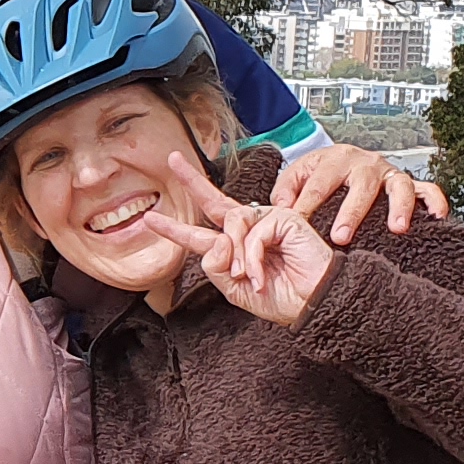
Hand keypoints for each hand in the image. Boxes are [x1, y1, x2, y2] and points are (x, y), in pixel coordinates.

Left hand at [152, 158, 337, 325]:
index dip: (175, 228)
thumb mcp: (236, 290)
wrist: (314, 303)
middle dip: (192, 181)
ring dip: (235, 255)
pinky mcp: (284, 218)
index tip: (150, 219)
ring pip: (231, 225)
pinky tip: (260, 274)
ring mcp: (267, 221)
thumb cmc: (282, 298)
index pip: (201, 235)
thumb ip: (216, 267)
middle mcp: (250, 230)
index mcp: (235, 248)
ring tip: (246, 276)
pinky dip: (253, 257)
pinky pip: (253, 233)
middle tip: (173, 160)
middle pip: (215, 203)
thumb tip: (215, 241)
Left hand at [271, 143, 450, 246]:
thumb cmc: (321, 172)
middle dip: (351, 212)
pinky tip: (436, 217)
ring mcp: (388, 172)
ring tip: (397, 229)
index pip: (318, 184)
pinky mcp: (407, 182)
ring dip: (399, 207)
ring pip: (399, 186)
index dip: (307, 206)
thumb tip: (280, 208)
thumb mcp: (298, 174)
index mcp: (334, 159)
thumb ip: (285, 190)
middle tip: (341, 237)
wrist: (343, 159)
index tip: (299, 226)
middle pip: (361, 186)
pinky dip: (435, 201)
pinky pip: (428, 189)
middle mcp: (365, 163)